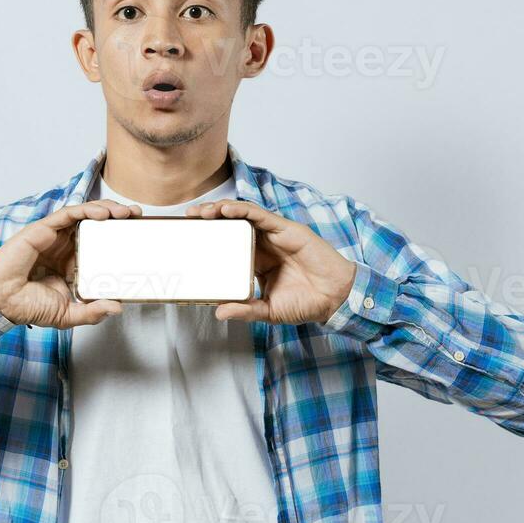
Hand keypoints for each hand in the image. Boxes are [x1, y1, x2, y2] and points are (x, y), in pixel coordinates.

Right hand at [0, 200, 142, 327]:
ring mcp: (54, 237)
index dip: (117, 240)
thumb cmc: (27, 306)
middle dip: (118, 218)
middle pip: (95, 226)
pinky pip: (69, 213)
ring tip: (125, 212)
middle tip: (138, 218)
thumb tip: (117, 308)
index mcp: (71, 265)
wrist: (2, 300)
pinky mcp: (43, 228)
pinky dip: (87, 209)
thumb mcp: (68, 314)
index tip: (136, 238)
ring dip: (107, 209)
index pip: (99, 246)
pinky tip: (104, 212)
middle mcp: (64, 248)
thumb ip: (92, 312)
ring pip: (84, 215)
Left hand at [185, 199, 356, 323]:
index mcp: (258, 261)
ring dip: (221, 210)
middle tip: (188, 218)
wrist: (335, 298)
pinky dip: (242, 210)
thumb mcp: (268, 310)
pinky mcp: (286, 229)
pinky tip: (226, 210)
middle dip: (209, 219)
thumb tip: (219, 312)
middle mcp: (263, 245)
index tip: (189, 238)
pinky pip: (260, 215)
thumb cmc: (306, 303)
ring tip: (202, 212)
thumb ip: (245, 310)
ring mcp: (274, 235)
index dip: (211, 239)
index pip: (229, 244)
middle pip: (232, 225)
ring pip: (243, 216)